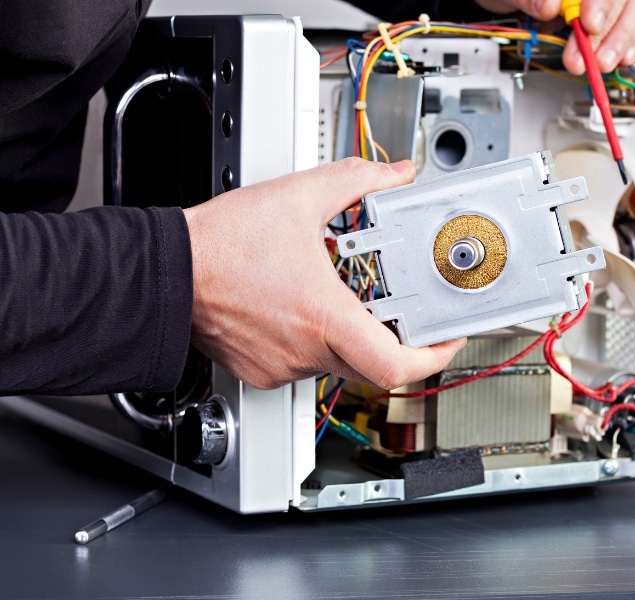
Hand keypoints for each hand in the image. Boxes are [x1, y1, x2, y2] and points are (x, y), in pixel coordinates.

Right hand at [184, 158, 465, 390]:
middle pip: (373, 362)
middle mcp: (306, 350)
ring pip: (338, 361)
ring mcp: (283, 365)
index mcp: (324, 316)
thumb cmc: (219, 246)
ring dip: (350, 332)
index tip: (445, 339)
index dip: (432, 357)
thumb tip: (393, 174)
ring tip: (337, 294)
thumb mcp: (297, 197)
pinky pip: (306, 363)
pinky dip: (315, 339)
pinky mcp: (263, 370)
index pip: (395, 366)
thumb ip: (355, 180)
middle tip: (400, 309)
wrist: (165, 272)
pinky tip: (300, 306)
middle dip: (394, 336)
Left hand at [475, 0, 634, 73]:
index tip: (589, 25)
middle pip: (625, 0)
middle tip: (590, 59)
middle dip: (608, 33)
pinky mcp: (619, 15)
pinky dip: (634, 44)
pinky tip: (622, 59)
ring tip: (602, 64)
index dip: (601, 4)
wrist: (517, 3)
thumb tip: (550, 5)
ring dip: (621, 43)